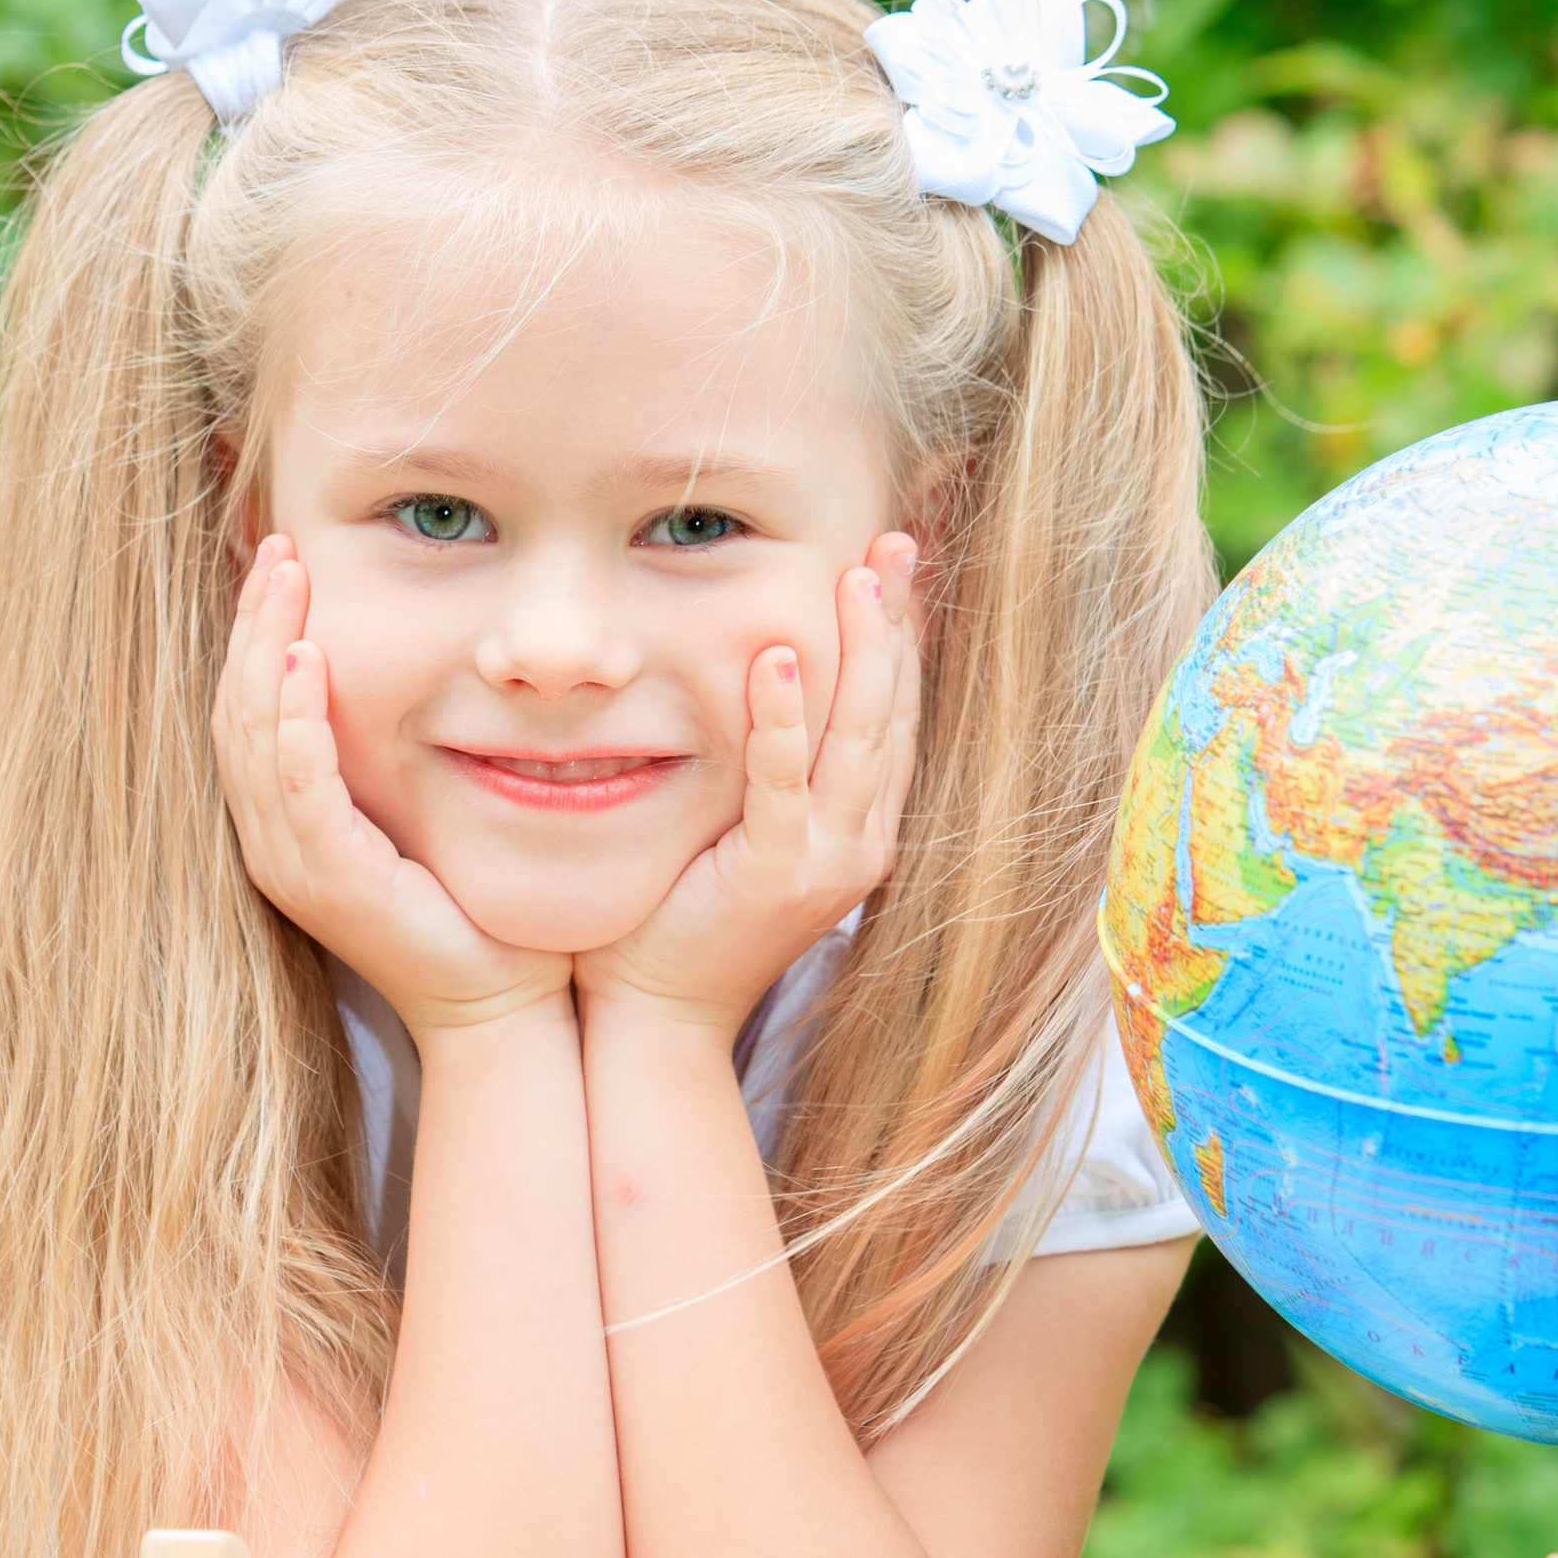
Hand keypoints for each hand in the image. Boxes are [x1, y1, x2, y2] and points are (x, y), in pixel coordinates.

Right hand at [215, 537, 571, 1033]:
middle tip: (277, 546)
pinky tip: (308, 662)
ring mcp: (294, 863)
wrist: (503, 1000)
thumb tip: (418, 665)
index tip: (282, 561)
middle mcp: (274, 840)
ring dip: (266, 649)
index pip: (251, 708)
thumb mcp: (425, 806)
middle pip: (238, 708)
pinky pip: (297, 786)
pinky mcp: (330, 881)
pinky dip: (297, 720)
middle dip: (254, 621)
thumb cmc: (476, 905)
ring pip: (253, 736)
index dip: (258, 631)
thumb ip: (399, 746)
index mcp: (288, 821)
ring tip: (284, 578)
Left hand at [574, 534, 919, 1035]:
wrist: (656, 1013)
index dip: (901, 635)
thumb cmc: (678, 913)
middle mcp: (860, 840)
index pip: (892, 711)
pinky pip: (784, 784)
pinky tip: (778, 658)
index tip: (897, 563)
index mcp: (858, 824)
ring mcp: (826, 862)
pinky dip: (783, 719)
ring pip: (856, 738)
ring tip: (857, 577)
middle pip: (892, 712)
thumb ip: (765, 762)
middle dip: (895, 623)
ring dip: (858, 652)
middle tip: (894, 543)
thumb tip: (757, 672)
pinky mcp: (774, 877)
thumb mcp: (739, 823)